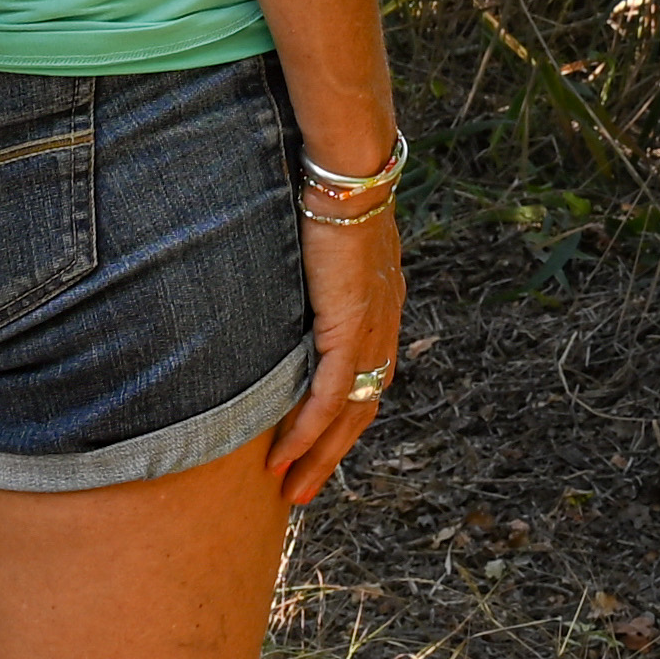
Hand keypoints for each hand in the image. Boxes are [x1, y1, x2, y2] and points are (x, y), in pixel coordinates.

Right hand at [271, 197, 405, 502]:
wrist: (346, 170)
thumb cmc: (326, 194)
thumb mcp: (320, 246)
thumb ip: (310, 278)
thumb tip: (275, 289)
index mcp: (380, 305)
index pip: (366, 376)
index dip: (343, 417)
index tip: (316, 448)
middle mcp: (384, 323)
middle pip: (362, 407)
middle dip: (331, 453)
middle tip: (301, 489)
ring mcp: (371, 327)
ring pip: (349, 411)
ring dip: (318, 454)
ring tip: (290, 488)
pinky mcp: (350, 325)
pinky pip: (330, 394)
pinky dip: (308, 429)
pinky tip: (284, 455)